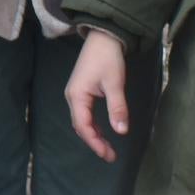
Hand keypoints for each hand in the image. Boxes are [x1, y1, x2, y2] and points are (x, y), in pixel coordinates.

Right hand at [64, 29, 129, 163]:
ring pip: (82, 121)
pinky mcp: (81, 91)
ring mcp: (75, 94)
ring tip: (108, 148)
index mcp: (77, 96)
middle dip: (94, 142)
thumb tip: (121, 132)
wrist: (103, 38)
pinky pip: (84, 114)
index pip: (83, 126)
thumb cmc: (108, 59)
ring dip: (94, 135)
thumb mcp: (115, 84)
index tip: (108, 155)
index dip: (95, 142)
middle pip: (80, 126)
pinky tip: (103, 131)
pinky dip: (93, 125)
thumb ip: (117, 108)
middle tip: (110, 156)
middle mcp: (72, 97)